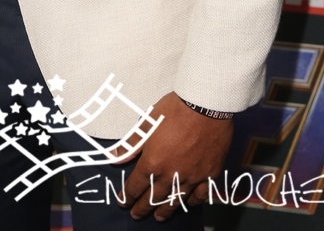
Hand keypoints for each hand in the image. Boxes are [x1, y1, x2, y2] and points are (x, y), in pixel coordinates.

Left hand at [116, 92, 232, 221]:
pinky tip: (187, 203)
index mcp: (152, 163)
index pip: (136, 186)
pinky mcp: (208, 174)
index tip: (123, 203)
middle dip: (142, 208)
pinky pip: (199, 195)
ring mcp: (191, 177)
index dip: (128, 196)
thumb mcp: (147, 123)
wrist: (205, 105)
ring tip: (159, 217)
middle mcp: (170, 175)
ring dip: (165, 211)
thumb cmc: (174, 110)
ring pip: (175, 201)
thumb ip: (131, 144)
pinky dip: (192, 202)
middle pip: (153, 198)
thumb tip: (114, 157)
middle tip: (136, 215)